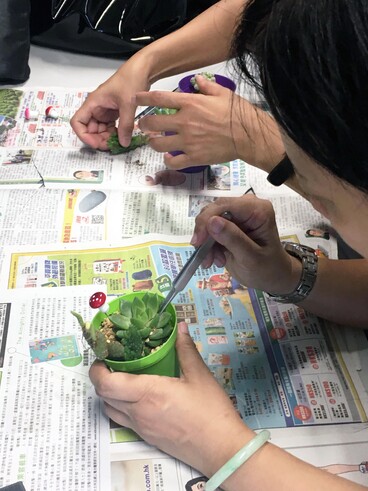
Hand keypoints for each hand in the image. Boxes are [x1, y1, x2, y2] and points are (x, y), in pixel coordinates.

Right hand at [70, 58, 150, 149]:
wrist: (142, 70)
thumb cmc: (131, 79)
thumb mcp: (128, 104)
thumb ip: (125, 125)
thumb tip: (123, 143)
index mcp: (93, 102)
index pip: (78, 122)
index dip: (84, 135)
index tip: (96, 144)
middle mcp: (96, 108)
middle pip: (89, 129)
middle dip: (98, 139)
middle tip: (111, 146)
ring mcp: (105, 111)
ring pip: (100, 130)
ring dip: (106, 138)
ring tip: (119, 142)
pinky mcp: (113, 113)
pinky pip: (110, 128)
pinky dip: (114, 134)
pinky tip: (123, 136)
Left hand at [89, 322, 252, 476]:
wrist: (220, 448)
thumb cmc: (211, 411)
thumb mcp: (199, 375)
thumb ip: (186, 349)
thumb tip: (180, 327)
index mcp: (148, 393)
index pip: (107, 384)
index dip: (97, 370)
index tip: (103, 356)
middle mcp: (138, 412)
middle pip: (103, 396)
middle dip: (101, 378)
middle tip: (113, 362)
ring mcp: (141, 427)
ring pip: (110, 410)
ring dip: (109, 394)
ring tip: (123, 378)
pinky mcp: (147, 437)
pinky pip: (123, 420)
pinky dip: (121, 406)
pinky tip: (138, 396)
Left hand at [137, 76, 282, 169]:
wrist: (248, 135)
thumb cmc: (237, 113)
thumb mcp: (223, 93)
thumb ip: (207, 86)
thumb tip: (197, 80)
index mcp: (190, 104)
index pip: (159, 99)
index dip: (144, 98)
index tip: (135, 98)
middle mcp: (185, 122)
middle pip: (153, 123)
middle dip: (144, 124)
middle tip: (143, 126)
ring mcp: (188, 142)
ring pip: (159, 144)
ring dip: (153, 143)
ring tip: (154, 142)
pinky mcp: (194, 157)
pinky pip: (174, 162)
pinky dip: (168, 161)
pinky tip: (168, 158)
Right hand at [192, 195, 301, 294]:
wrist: (272, 278)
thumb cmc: (268, 269)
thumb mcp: (251, 257)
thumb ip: (233, 239)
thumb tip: (212, 222)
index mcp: (258, 209)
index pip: (225, 205)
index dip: (207, 220)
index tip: (198, 242)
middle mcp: (246, 207)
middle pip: (213, 210)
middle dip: (205, 234)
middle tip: (204, 256)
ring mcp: (237, 215)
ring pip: (208, 221)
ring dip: (206, 243)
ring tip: (213, 261)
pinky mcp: (229, 225)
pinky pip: (210, 230)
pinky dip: (208, 246)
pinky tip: (216, 259)